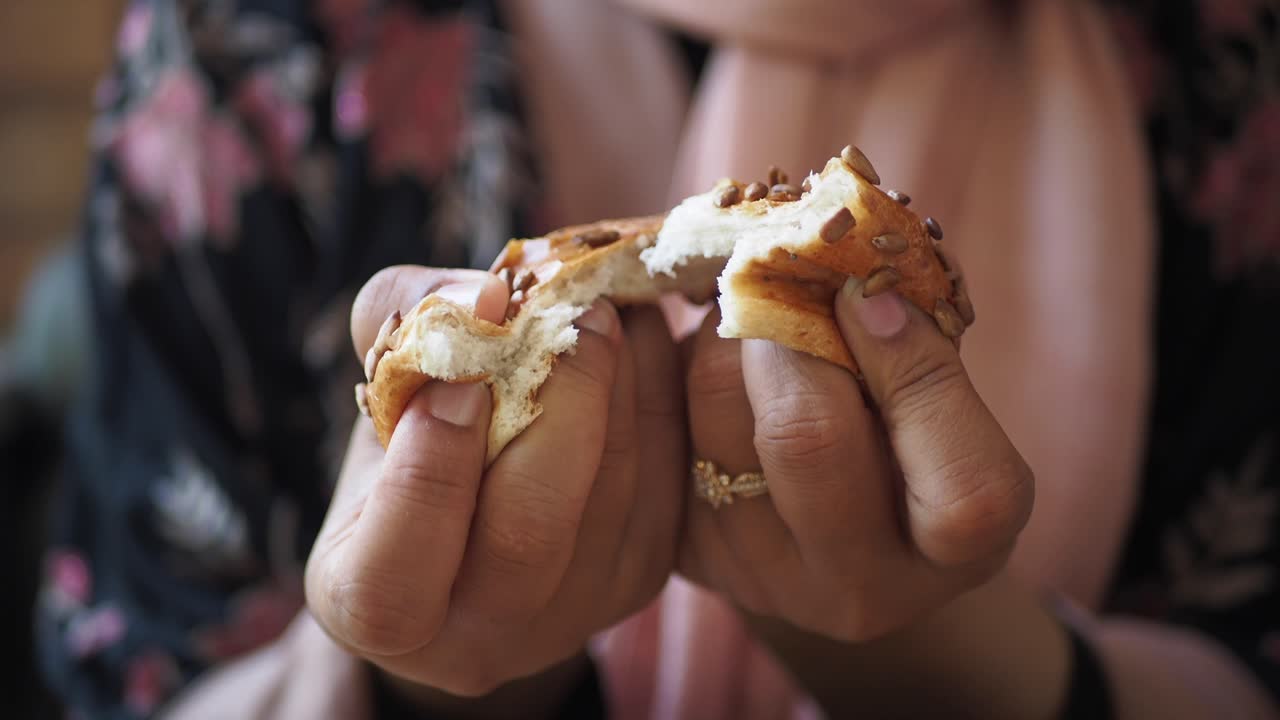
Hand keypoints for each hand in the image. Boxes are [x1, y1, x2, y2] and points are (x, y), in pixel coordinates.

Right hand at [304, 266, 686, 704]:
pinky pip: (663, 484)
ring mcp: (570, 614)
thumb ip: (409, 322)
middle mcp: (474, 640)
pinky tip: (644, 343)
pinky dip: (659, 400)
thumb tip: (489, 296)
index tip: (459, 383)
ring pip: (611, 499)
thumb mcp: (385, 376)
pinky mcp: (640, 576)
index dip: (429, 480)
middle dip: (561, 408)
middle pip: (529, 537)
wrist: (484, 478)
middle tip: (577, 312)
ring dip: (623, 386)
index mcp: (374, 607)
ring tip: (613, 306)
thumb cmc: (413, 426)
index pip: (392, 581)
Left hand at [679, 276, 1033, 641]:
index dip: (915, 373)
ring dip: (726, 337)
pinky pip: (666, 430)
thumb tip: (850, 271)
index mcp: (958, 554)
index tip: (868, 293)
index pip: (966, 495)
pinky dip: (681, 367)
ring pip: (718, 419)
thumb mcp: (949, 403)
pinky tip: (711, 352)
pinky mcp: (691, 554)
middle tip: (781, 273)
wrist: (834, 519)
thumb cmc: (913, 437)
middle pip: (809, 439)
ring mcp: (764, 579)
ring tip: (747, 307)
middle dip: (790, 327)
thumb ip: (922, 352)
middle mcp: (859, 589)